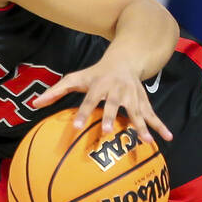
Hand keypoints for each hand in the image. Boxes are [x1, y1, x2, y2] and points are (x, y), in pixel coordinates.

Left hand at [34, 61, 173, 142]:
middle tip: (108, 133)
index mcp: (99, 84)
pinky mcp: (144, 100)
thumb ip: (56, 91)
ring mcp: (133, 95)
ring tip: (146, 143)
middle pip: (114, 104)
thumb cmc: (95, 74)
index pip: (89, 99)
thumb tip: (34, 104)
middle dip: (112, 117)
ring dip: (141, 126)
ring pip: (137, 112)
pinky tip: (167, 138)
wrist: (125, 59)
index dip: (83, 112)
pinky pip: (153, 114)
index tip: (76, 127)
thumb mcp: (75, 78)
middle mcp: (117, 89)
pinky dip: (160, 126)